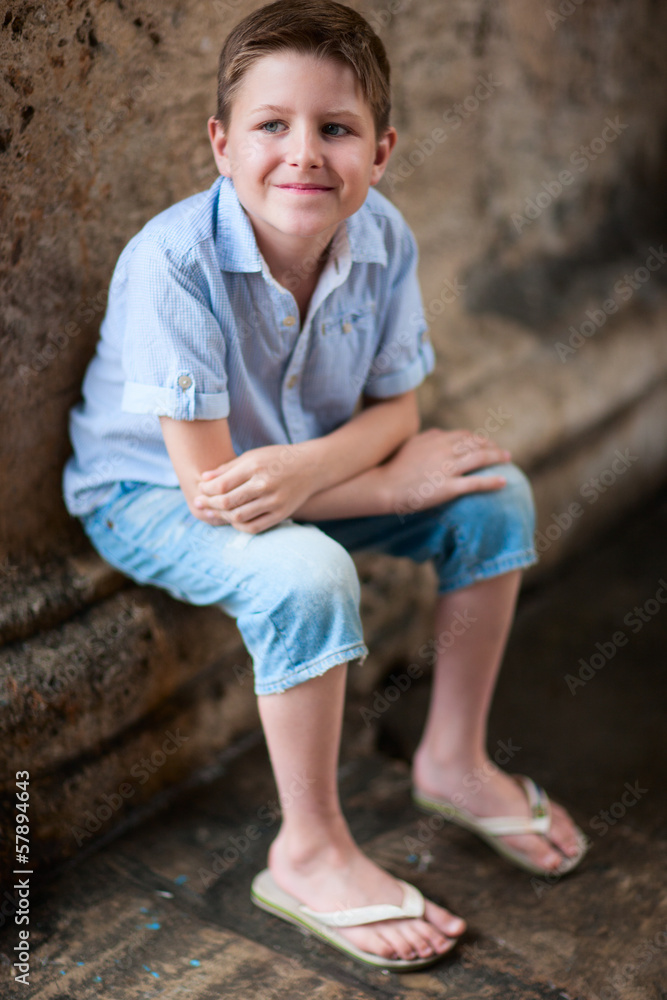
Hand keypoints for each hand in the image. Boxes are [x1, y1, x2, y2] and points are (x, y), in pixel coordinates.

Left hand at [193, 443, 316, 533]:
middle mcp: (265, 485)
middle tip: (200, 503)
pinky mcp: (281, 514)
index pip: (222, 485)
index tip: (200, 489)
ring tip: (215, 510)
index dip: (206, 490)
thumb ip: (228, 468)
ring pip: (239, 517)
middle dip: (210, 504)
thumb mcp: (253, 456)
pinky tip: (232, 518)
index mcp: (255, 467)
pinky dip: (239, 525)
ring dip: (222, 516)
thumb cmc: (277, 459)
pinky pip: (254, 527)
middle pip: (228, 502)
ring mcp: (274, 501)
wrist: (311, 467)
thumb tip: (204, 479)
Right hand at [380, 427, 511, 514]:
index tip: (487, 443)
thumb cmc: (393, 466)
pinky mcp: (447, 488)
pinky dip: (492, 482)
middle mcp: (444, 450)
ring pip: (479, 459)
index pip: (464, 435)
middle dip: (492, 446)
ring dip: (497, 457)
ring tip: (508, 459)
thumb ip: (428, 437)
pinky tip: (504, 482)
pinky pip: (475, 483)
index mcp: (436, 439)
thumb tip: (440, 432)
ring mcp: (447, 469)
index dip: (479, 439)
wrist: (382, 485)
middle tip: (502, 452)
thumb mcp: (410, 443)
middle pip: (476, 444)